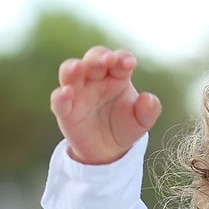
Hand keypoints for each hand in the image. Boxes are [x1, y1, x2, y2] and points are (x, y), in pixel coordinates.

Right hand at [50, 45, 161, 164]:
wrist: (108, 151)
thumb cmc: (125, 127)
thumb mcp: (142, 122)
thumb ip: (149, 110)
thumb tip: (148, 98)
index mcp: (117, 76)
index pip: (119, 60)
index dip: (123, 58)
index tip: (130, 63)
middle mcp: (96, 80)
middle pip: (93, 59)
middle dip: (99, 57)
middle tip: (108, 59)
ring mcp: (78, 93)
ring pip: (70, 73)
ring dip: (73, 67)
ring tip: (78, 67)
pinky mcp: (65, 111)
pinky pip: (59, 101)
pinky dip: (60, 96)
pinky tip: (66, 93)